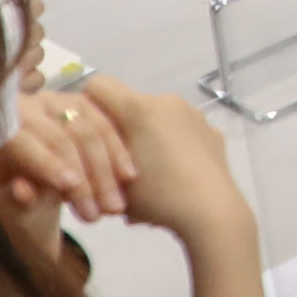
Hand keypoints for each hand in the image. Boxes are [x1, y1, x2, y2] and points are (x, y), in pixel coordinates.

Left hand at [0, 86, 134, 226]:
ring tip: (114, 208)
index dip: (47, 162)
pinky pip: (108, 125)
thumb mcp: (6, 207)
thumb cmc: (10, 197)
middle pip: (63, 136)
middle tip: (96, 213)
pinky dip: (119, 153)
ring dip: (107, 170)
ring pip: (91, 130)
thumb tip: (22, 190)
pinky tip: (128, 178)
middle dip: (84, 176)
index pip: (23, 141)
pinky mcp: (84, 105)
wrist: (26, 182)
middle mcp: (28, 106)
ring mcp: (58, 102)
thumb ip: (15, 201)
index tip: (70, 186)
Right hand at [83, 75, 264, 296]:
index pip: (99, 86)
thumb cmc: (156, 194)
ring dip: (147, 141)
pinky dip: (171, 149)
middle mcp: (168, 101)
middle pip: (130, 106)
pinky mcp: (212, 132)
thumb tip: (88, 147)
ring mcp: (194, 115)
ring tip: (145, 179)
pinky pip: (182, 133)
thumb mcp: (111, 180)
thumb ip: (95, 156)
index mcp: (140, 107)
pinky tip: (172, 179)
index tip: (84, 133)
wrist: (211, 210)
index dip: (86, 105)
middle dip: (119, 131)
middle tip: (115, 165)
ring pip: (157, 120)